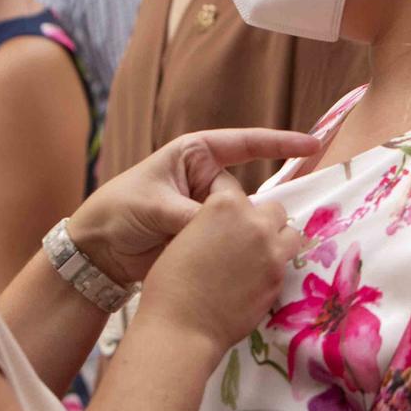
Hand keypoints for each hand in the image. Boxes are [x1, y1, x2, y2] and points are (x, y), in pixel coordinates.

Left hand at [66, 128, 318, 283]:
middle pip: (245, 195)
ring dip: (242, 238)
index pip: (246, 145)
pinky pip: (231, 242)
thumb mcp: (155, 207)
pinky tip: (242, 266)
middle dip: (246, 215)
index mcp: (196, 156)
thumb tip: (228, 230)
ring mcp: (207, 211)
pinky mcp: (206, 238)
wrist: (97, 252)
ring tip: (233, 256)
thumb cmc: (118, 211)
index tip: (313, 145)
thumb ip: (193, 217)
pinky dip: (237, 253)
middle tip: (231, 238)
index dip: (281, 144)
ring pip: (241, 222)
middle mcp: (206, 181)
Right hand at [136, 174, 303, 350]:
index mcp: (225, 204)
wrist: (182, 327)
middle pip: (272, 209)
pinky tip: (254, 280)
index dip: (229, 208)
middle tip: (243, 241)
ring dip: (276, 241)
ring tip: (257, 258)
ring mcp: (271, 250)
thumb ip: (212, 223)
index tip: (223, 223)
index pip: (236, 191)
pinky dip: (273, 268)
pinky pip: (284, 263)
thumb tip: (226, 228)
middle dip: (260, 221)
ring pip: (289, 234)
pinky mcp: (279, 278)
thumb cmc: (170, 284)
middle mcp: (254, 222)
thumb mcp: (185, 236)